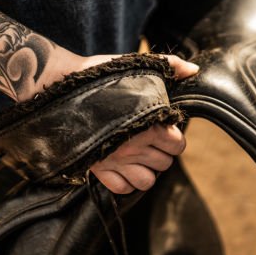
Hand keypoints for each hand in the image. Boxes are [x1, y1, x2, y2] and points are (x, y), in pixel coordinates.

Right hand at [40, 52, 198, 193]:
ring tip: (139, 156)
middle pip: (165, 163)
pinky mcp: (98, 169)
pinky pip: (122, 188)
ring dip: (146, 170)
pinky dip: (126, 181)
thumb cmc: (99, 76)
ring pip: (147, 181)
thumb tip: (194, 70)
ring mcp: (116, 160)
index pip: (178, 144)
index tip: (163, 128)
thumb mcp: (136, 66)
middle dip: (162, 152)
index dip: (173, 136)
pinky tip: (122, 166)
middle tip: (151, 140)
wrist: (61, 88)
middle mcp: (135, 146)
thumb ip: (169, 66)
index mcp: (149, 123)